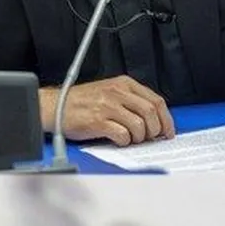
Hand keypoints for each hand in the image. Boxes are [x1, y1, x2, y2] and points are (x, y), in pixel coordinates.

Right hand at [40, 75, 175, 146]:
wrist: (56, 106)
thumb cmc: (83, 102)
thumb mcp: (110, 91)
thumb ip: (131, 101)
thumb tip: (154, 120)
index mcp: (124, 83)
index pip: (156, 100)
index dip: (166, 119)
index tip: (168, 131)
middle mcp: (117, 92)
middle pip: (151, 112)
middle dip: (155, 129)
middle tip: (150, 138)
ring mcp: (107, 106)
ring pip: (139, 125)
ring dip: (139, 137)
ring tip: (131, 139)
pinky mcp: (98, 121)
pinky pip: (122, 134)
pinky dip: (125, 141)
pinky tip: (118, 140)